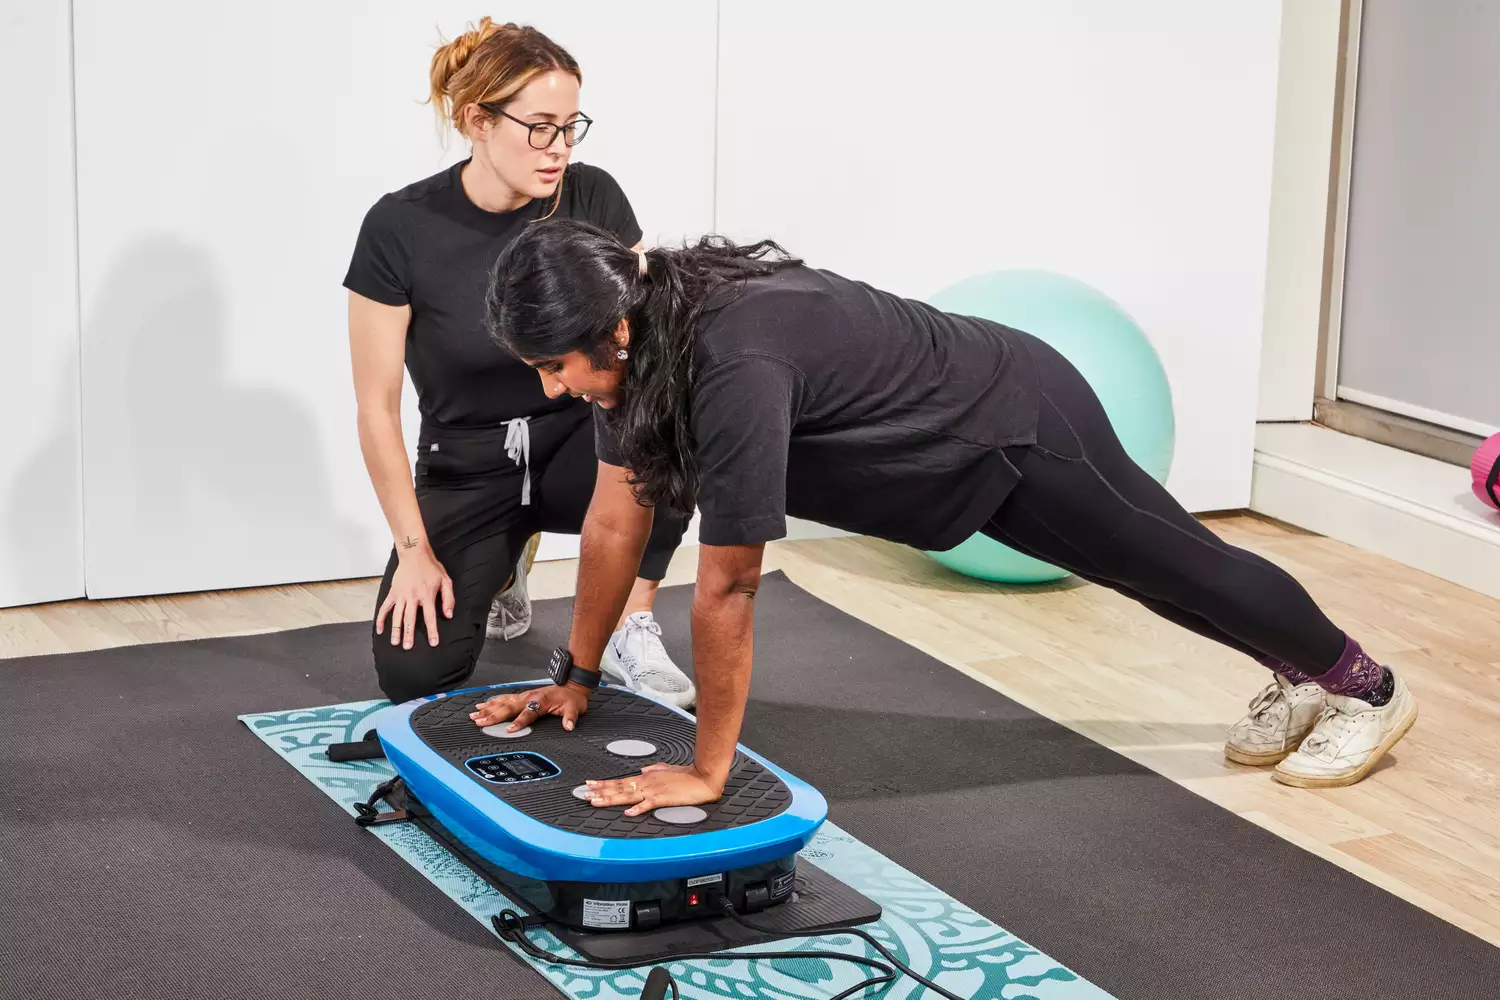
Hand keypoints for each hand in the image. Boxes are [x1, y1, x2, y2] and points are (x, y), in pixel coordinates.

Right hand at [376, 546, 453, 648]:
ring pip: (397, 616)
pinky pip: (385, 608)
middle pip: (410, 619)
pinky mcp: (392, 593)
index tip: (433, 643)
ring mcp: (401, 595)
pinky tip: (380, 630)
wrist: (414, 554)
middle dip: (409, 634)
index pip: (430, 617)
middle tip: (408, 647)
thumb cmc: (431, 568)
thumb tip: (448, 615)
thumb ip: (448, 599)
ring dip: (396, 630)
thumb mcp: (446, 581)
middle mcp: (413, 597)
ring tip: (395, 643)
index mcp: (427, 595)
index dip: (432, 630)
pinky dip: (381, 619)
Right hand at [470, 683, 590, 732]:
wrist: (571, 686)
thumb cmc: (571, 698)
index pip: (528, 713)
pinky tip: (483, 705)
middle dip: (493, 715)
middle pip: (508, 707)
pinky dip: (492, 702)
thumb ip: (570, 717)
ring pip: (502, 702)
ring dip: (488, 709)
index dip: (519, 722)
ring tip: (474, 714)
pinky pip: (503, 698)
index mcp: (541, 701)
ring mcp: (523, 696)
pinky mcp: (521, 696)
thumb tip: (569, 726)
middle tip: (479, 721)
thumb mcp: (575, 708)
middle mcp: (529, 697)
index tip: (509, 730)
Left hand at [586, 763, 725, 816]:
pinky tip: (628, 812)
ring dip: (610, 799)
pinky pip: (648, 804)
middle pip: (619, 788)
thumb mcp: (666, 769)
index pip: (620, 781)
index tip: (591, 784)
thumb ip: (653, 769)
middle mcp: (646, 783)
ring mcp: (654, 791)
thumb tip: (642, 769)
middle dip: (601, 792)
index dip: (604, 784)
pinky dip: (638, 808)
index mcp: (646, 778)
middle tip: (585, 794)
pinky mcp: (664, 798)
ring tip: (596, 802)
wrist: (703, 778)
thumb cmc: (687, 775)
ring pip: (627, 795)